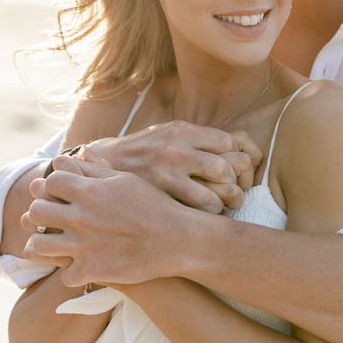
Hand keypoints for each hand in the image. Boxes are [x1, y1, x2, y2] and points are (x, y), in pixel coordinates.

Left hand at [21, 156, 198, 285]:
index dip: (50, 186)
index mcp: (88, 191)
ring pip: (38, 246)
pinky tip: (79, 267)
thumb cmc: (154, 205)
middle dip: (39, 213)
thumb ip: (94, 169)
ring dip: (41, 244)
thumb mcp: (125, 180)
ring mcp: (83, 246)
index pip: (49, 182)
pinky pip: (63, 274)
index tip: (57, 192)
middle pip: (36, 212)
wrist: (177, 239)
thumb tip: (71, 157)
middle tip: (48, 217)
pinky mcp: (91, 270)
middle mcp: (80, 217)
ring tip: (51, 243)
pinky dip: (70, 272)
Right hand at [79, 122, 260, 212]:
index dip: (242, 157)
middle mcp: (176, 149)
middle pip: (230, 166)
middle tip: (235, 190)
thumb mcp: (167, 134)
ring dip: (229, 200)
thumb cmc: (142, 153)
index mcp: (181, 130)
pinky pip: (204, 208)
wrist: (100, 168)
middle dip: (239, 181)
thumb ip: (198, 140)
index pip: (231, 142)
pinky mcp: (162, 196)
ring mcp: (168, 174)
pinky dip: (212, 212)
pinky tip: (204, 212)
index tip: (238, 170)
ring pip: (222, 190)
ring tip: (224, 203)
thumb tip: (240, 147)